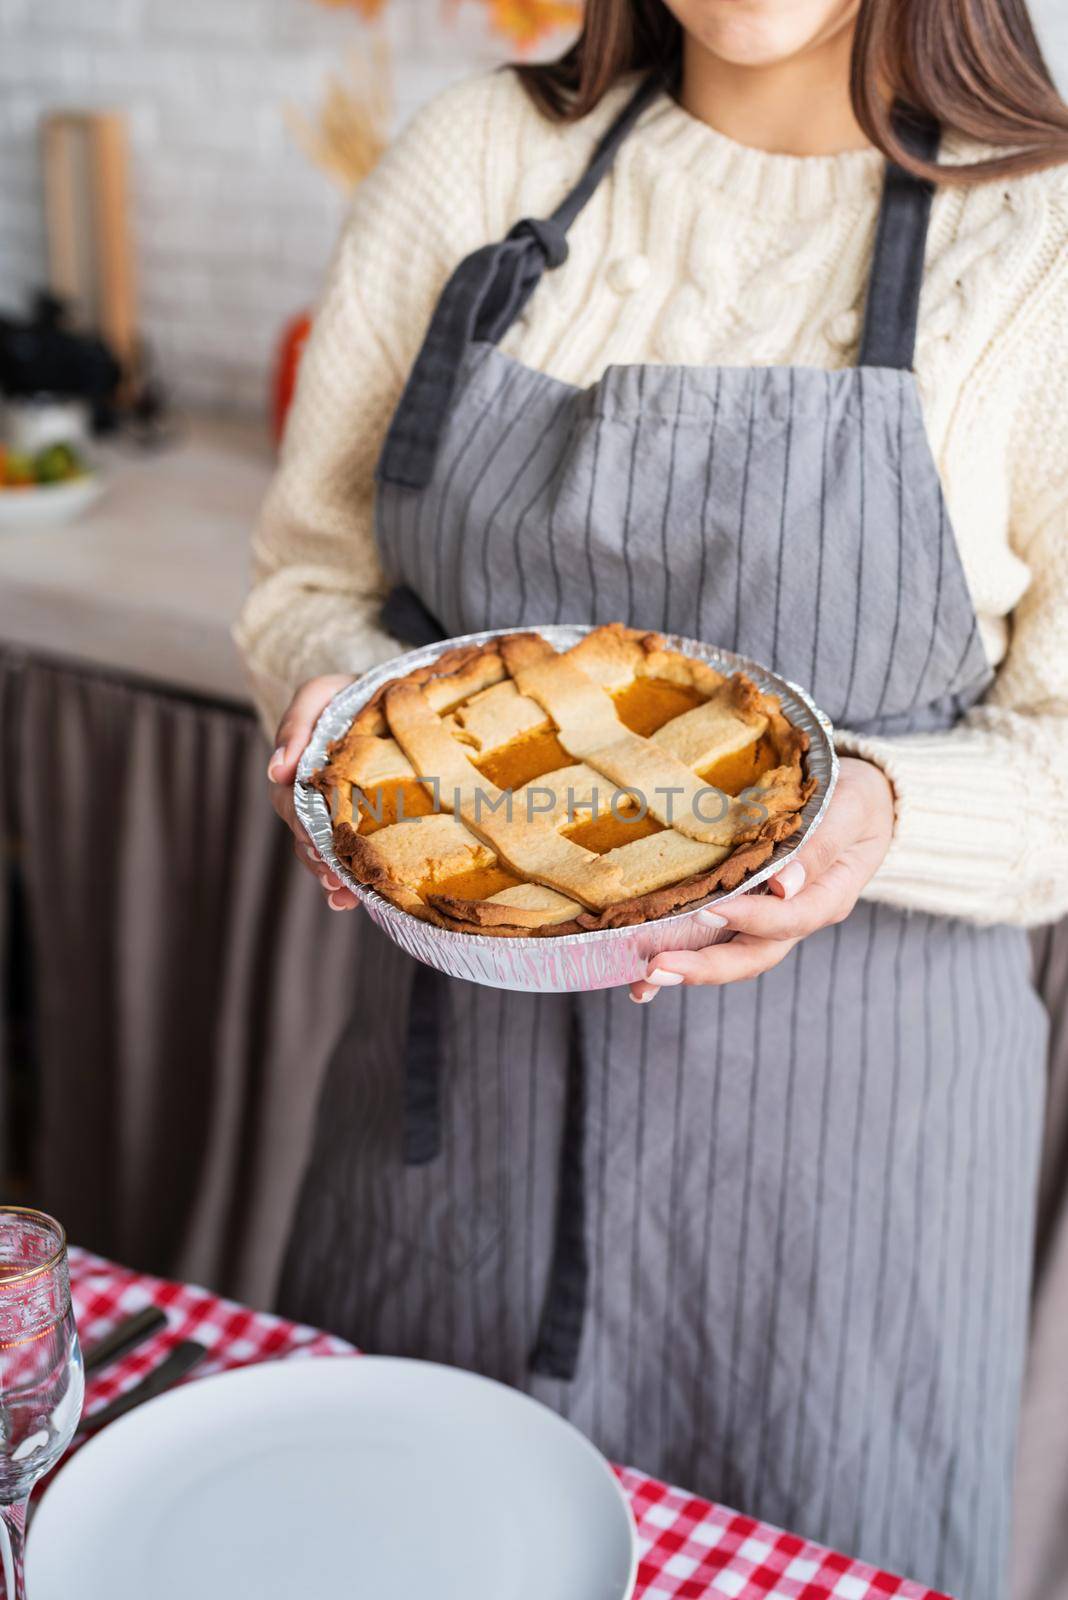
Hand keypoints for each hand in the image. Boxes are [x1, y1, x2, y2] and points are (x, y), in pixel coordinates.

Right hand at [267, 674, 360, 909]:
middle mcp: (313, 794)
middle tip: (335, 877)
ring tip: (344, 894)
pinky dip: (347, 881)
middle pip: (306, 834)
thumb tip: (276, 771)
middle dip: (318, 858)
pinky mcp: (363, 823)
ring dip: (330, 875)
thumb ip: (296, 724)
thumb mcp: (321, 694)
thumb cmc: (353, 690)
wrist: (397, 694)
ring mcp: (337, 811)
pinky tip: (350, 901)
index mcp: (300, 769)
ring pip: (322, 851)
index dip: (302, 826)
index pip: (291, 803)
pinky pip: (348, 855)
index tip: (316, 843)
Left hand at [629, 757, 894, 1001]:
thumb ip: (820, 847)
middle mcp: (796, 918)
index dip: (751, 919)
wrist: (860, 801)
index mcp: (827, 897)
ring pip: (731, 955)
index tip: (711, 910)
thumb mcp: (848, 811)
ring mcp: (769, 920)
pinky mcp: (746, 912)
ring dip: (687, 969)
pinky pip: (716, 940)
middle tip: (658, 968)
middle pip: (753, 955)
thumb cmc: (854, 800)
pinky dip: (682, 956)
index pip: (789, 921)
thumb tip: (783, 887)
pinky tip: (642, 972)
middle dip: (704, 967)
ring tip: (642, 980)